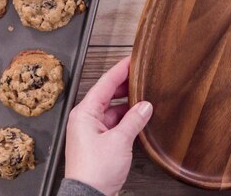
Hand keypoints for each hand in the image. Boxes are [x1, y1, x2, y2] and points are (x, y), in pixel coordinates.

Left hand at [65, 56, 152, 195]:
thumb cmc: (95, 171)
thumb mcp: (119, 141)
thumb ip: (134, 120)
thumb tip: (145, 106)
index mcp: (84, 113)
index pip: (104, 84)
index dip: (119, 71)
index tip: (131, 60)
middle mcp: (85, 119)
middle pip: (107, 95)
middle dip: (124, 87)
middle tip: (141, 76)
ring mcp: (91, 132)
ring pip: (112, 111)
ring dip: (127, 106)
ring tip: (145, 98)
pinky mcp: (98, 144)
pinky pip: (113, 124)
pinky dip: (126, 120)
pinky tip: (139, 119)